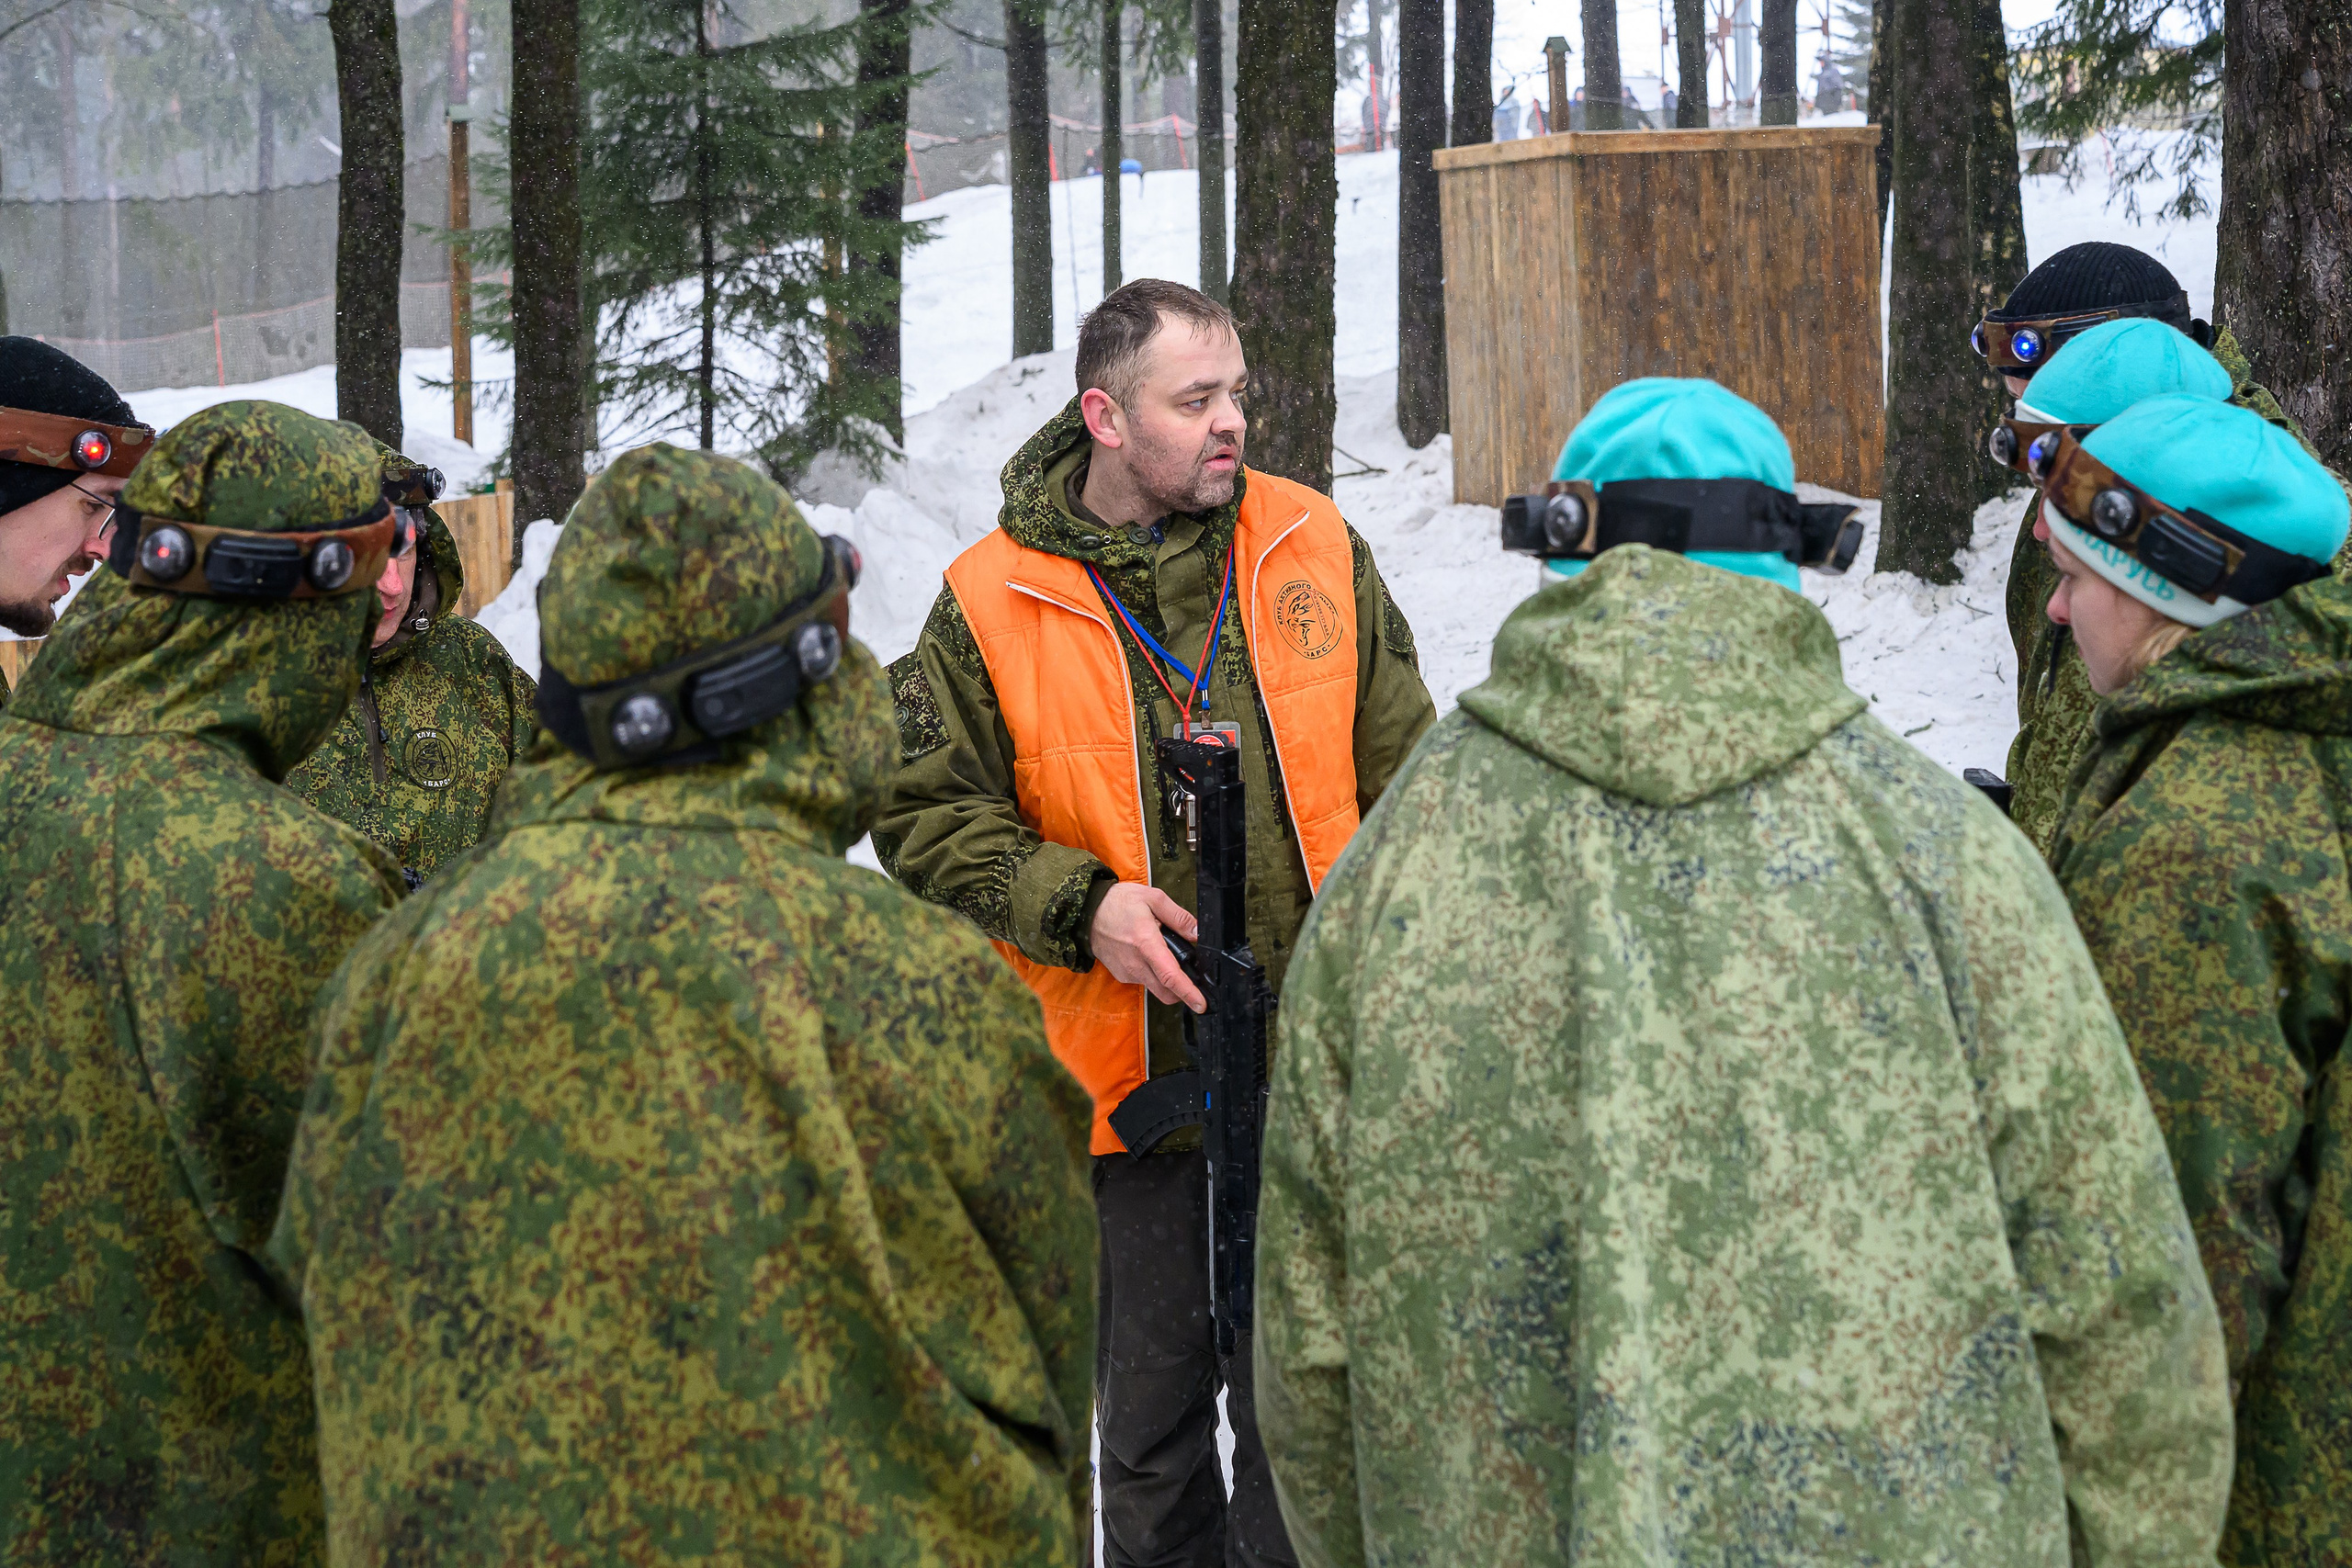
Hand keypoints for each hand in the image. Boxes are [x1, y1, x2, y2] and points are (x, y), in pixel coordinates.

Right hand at [1088, 882, 1205, 1012]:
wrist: (1086, 912)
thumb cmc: (1117, 903)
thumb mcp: (1153, 898)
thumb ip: (1178, 917)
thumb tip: (1197, 932)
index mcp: (1146, 943)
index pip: (1170, 976)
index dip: (1188, 992)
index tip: (1200, 1004)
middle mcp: (1135, 963)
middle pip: (1166, 992)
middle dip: (1182, 993)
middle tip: (1192, 981)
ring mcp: (1127, 972)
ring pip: (1155, 988)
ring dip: (1166, 982)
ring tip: (1164, 956)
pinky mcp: (1121, 975)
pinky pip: (1143, 981)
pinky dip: (1152, 974)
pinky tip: (1148, 955)